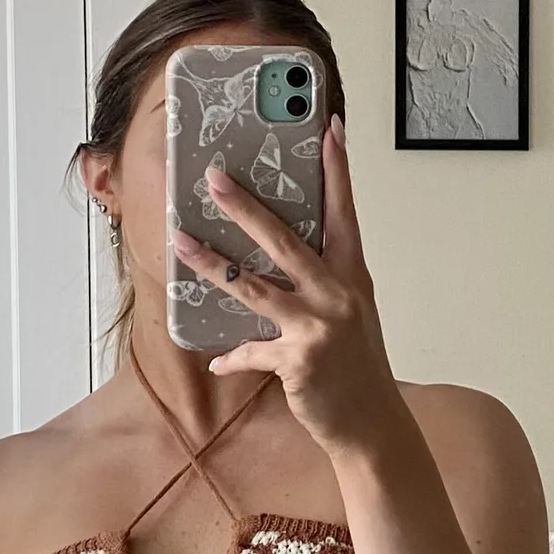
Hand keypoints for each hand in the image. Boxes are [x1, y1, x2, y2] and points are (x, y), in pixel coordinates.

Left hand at [171, 115, 404, 457]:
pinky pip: (251, 352)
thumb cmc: (358, 370)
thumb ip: (321, 286)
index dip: (338, 170)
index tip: (330, 128)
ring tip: (180, 242)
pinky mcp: (297, 360)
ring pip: (253, 286)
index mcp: (353, 276)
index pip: (345, 212)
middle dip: (245, 206)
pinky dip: (232, 358)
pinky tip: (217, 362)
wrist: (373, 425)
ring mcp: (317, 326)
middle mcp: (337, 294)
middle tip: (215, 177)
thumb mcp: (351, 317)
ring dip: (211, 264)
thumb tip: (279, 267)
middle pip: (284, 239)